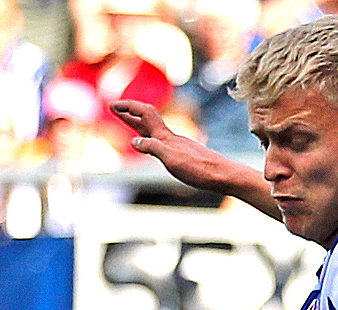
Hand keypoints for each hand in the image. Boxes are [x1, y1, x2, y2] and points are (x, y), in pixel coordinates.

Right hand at [113, 100, 239, 195]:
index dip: (128, 107)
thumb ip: (153, 148)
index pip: (144, 114)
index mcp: (165, 137)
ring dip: (138, 123)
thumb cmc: (200, 169)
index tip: (112, 105)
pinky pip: (160, 140)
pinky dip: (149, 136)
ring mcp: (178, 145)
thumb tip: (134, 142)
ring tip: (127, 120)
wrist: (225, 176)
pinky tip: (151, 142)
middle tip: (113, 107)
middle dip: (129, 113)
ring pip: (153, 129)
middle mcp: (171, 138)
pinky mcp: (184, 154)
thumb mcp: (172, 160)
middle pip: (146, 120)